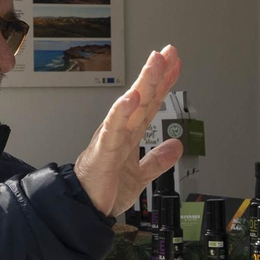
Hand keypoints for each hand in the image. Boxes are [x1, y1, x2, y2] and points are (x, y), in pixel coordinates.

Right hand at [73, 47, 183, 216]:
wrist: (82, 208)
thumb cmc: (104, 189)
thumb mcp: (141, 174)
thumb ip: (158, 160)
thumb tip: (177, 146)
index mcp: (129, 133)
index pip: (150, 102)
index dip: (163, 83)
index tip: (175, 63)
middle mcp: (121, 130)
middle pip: (142, 96)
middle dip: (156, 73)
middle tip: (168, 51)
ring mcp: (111, 137)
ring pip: (130, 105)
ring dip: (143, 83)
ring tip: (155, 63)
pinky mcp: (103, 151)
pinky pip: (113, 129)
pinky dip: (122, 112)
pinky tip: (131, 97)